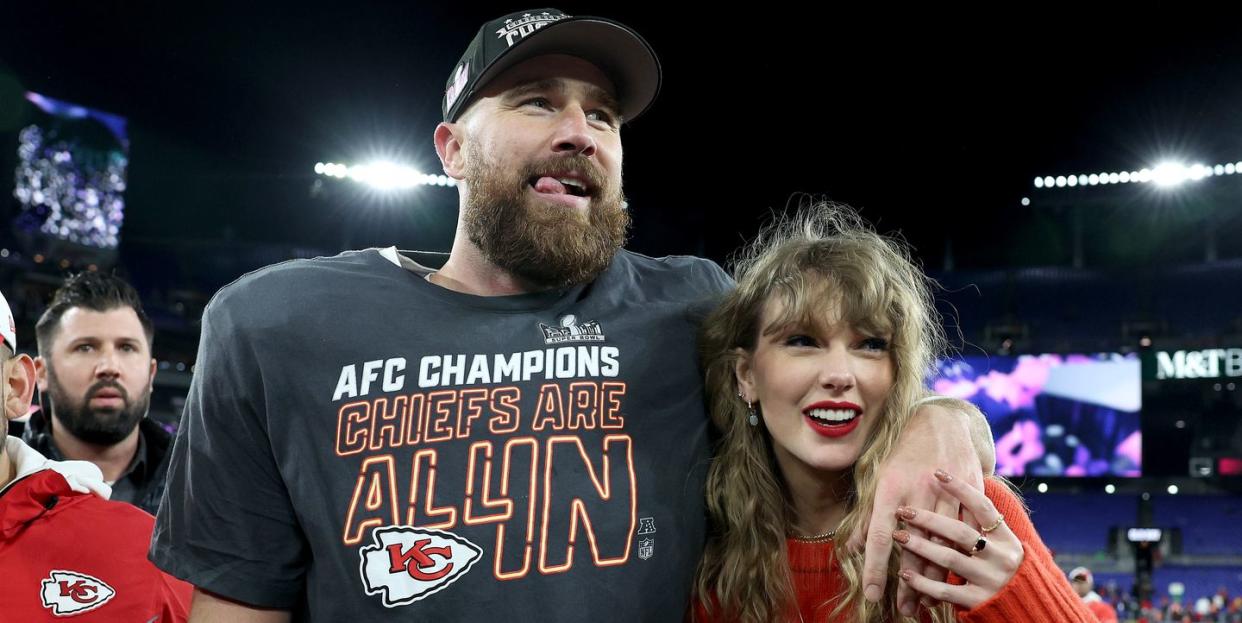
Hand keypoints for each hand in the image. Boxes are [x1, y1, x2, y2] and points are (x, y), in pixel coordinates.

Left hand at [848, 401, 985, 611]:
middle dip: (909, 583)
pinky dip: (961, 556)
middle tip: (904, 610)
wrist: (943, 422)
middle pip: (914, 547)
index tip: (873, 595)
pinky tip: (955, 577)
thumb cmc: (903, 453)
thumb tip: (853, 549)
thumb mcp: (879, 479)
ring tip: (926, 602)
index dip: (876, 568)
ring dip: (935, 577)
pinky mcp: (969, 493)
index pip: (880, 536)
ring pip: (943, 544)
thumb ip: (867, 517)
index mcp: (890, 489)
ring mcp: (946, 493)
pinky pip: (967, 532)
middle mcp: (918, 492)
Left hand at [894, 469, 1022, 609]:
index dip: (961, 488)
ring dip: (920, 547)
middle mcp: (1002, 557)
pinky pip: (945, 590)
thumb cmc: (1002, 568)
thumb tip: (951, 496)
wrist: (1028, 607)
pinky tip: (904, 574)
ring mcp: (991, 580)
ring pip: (949, 559)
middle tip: (903, 510)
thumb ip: (980, 526)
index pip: (983, 507)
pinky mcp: (978, 601)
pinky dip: (922, 582)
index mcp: (1007, 538)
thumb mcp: (1001, 545)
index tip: (937, 472)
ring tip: (898, 537)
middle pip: (960, 532)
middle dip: (928, 520)